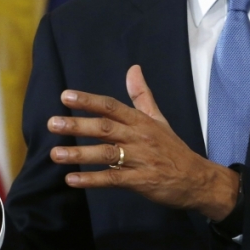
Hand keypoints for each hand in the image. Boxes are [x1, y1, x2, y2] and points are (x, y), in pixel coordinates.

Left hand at [48, 65, 238, 220]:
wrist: (197, 178)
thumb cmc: (173, 148)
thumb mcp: (159, 119)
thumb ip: (142, 95)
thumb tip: (133, 69)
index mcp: (141, 120)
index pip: (111, 106)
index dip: (88, 100)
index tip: (65, 96)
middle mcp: (138, 137)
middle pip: (105, 128)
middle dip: (78, 125)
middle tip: (52, 123)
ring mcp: (140, 159)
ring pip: (106, 154)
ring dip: (79, 154)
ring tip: (56, 154)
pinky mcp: (141, 181)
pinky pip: (113, 180)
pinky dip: (92, 180)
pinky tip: (72, 180)